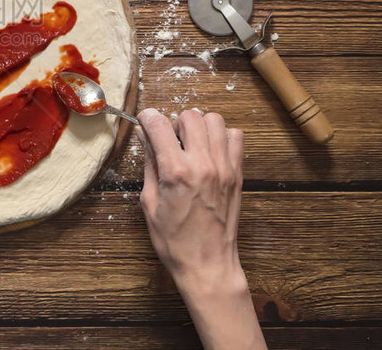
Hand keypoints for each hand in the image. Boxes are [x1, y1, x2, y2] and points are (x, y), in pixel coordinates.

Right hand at [136, 108, 244, 293]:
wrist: (208, 265)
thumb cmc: (174, 240)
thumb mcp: (150, 202)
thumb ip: (150, 164)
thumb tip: (145, 136)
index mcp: (176, 172)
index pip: (159, 125)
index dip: (147, 117)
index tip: (144, 120)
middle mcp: (203, 164)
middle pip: (190, 116)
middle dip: (174, 122)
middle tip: (169, 140)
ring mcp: (224, 168)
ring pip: (215, 120)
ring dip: (199, 126)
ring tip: (190, 144)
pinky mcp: (237, 175)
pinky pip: (236, 138)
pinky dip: (222, 137)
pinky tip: (209, 152)